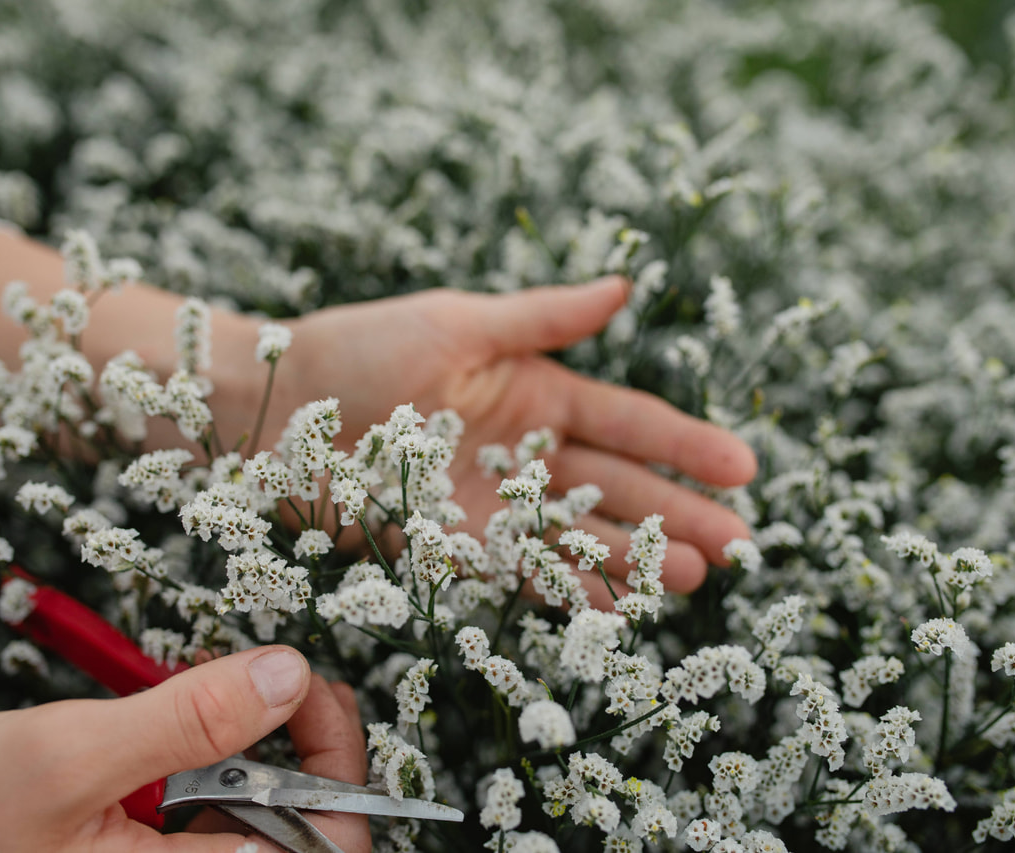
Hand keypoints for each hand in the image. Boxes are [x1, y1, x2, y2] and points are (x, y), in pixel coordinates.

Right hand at [0, 647, 369, 852]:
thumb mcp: (67, 757)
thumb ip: (187, 718)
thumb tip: (286, 673)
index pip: (320, 848)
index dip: (337, 765)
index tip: (309, 687)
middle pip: (300, 831)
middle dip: (303, 742)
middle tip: (282, 674)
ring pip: (257, 813)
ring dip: (259, 742)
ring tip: (232, 683)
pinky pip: (208, 808)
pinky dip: (212, 751)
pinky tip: (187, 712)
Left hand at [265, 277, 756, 604]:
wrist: (270, 406)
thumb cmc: (360, 349)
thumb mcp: (458, 322)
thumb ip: (542, 318)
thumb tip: (625, 287)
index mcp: (532, 389)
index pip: (625, 421)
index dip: (684, 443)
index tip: (744, 464)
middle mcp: (521, 452)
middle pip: (616, 486)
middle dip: (678, 513)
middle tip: (741, 544)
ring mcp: (491, 504)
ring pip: (578, 535)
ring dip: (636, 558)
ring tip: (693, 579)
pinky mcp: (452, 546)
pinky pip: (520, 571)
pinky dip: (568, 589)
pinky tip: (615, 606)